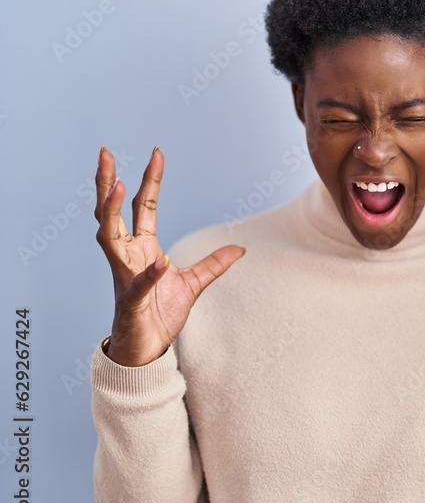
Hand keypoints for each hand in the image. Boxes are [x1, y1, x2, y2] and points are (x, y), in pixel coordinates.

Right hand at [95, 146, 245, 365]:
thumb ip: (214, 264)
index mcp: (142, 248)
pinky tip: (161, 262)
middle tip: (105, 153)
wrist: (147, 349)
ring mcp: (125, 276)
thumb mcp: (194, 283)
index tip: (156, 154)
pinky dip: (150, 273)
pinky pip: (139, 283)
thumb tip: (240, 248)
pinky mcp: (131, 300)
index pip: (143, 207)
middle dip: (108, 183)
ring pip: (109, 237)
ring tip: (117, 185)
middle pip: (112, 212)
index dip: (149, 180)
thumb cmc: (159, 314)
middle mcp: (127, 256)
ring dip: (110, 211)